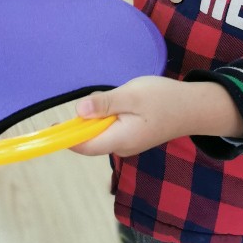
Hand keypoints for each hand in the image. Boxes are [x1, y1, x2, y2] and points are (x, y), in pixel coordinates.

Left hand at [70, 77, 242, 157]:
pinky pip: (110, 130)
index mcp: (119, 139)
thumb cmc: (165, 99)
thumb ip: (105, 103)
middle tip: (88, 100)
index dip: (64, 137)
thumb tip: (77, 112)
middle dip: (79, 124)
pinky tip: (117, 102)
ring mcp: (127, 143)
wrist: (195, 108)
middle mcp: (121, 147)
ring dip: (94, 118)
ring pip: (99, 133)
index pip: (83, 145)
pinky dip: (105, 118)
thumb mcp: (133, 95)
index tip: (48, 128)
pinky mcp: (132, 136)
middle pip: (88, 141)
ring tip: (111, 98)